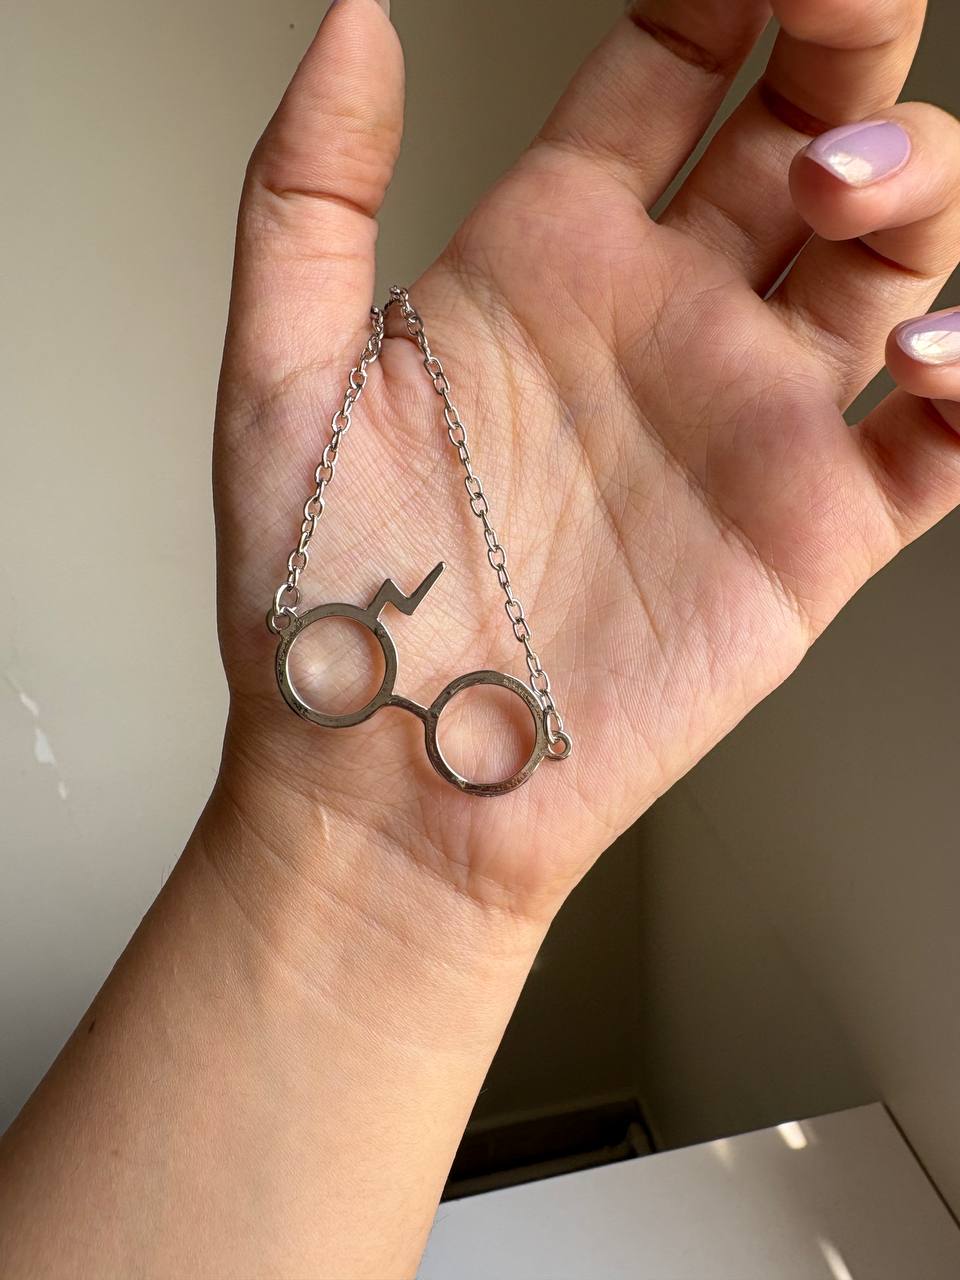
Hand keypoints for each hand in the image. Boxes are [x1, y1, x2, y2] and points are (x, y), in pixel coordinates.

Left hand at [215, 0, 959, 921]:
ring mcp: (751, 417)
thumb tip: (351, 12)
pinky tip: (928, 354)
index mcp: (551, 255)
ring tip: (843, 188)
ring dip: (915, 187)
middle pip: (811, 130)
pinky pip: (944, 436)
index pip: (672, 66)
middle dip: (847, 48)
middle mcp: (667, 320)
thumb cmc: (328, 594)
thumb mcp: (285, 370)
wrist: (394, 769)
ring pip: (896, 257)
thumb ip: (309, 185)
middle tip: (840, 6)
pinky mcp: (817, 528)